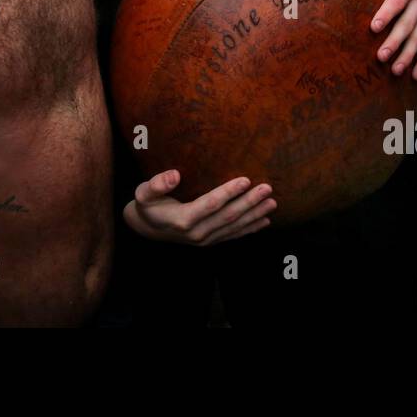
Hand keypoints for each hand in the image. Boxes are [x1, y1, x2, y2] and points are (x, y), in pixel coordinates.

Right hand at [123, 170, 274, 245]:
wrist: (148, 229)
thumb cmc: (148, 206)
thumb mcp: (143, 193)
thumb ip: (157, 184)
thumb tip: (174, 175)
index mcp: (182, 219)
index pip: (210, 204)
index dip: (228, 192)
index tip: (245, 179)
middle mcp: (197, 233)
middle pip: (228, 216)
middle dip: (250, 202)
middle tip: (267, 188)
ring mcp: (205, 240)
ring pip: (235, 227)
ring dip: (255, 214)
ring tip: (272, 202)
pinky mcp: (211, 242)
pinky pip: (234, 235)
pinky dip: (251, 228)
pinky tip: (265, 220)